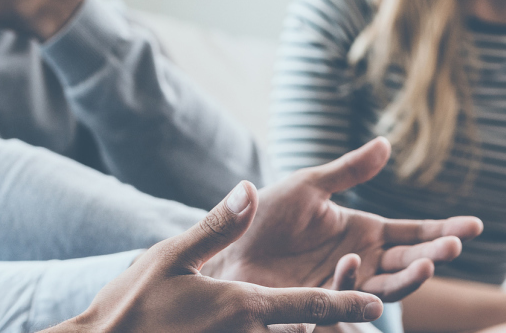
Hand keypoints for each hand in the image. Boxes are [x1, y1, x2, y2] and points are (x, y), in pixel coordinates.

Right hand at [45, 183, 383, 332]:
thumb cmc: (130, 304)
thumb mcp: (170, 256)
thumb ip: (217, 225)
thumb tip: (249, 186)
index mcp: (244, 308)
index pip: (310, 307)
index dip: (346, 304)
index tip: (375, 305)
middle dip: (330, 329)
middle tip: (359, 317)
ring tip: (333, 327)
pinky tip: (281, 328)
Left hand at [205, 138, 484, 300]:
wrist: (225, 251)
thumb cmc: (263, 219)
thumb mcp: (308, 186)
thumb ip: (347, 171)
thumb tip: (386, 144)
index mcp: (366, 233)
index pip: (416, 233)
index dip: (445, 229)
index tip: (476, 226)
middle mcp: (363, 262)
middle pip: (411, 262)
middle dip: (437, 254)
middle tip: (456, 245)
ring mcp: (345, 286)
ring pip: (389, 287)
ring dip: (411, 278)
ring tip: (428, 264)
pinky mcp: (322, 305)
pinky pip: (345, 300)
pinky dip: (354, 288)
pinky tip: (354, 265)